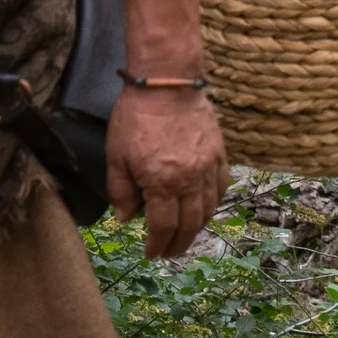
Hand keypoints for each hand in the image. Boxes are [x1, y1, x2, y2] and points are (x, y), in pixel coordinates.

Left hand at [107, 86, 227, 257]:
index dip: (158, 245)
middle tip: (170, 253)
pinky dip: (213, 202)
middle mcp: (189, 180)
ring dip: (197, 227)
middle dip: (179, 243)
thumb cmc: (135, 118)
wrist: (166, 83)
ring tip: (186, 235)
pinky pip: (221, 187)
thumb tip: (126, 218)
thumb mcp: (116, 155)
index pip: (164, 226)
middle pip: (190, 223)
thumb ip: (121, 191)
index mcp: (162, 182)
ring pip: (209, 209)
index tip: (152, 254)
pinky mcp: (219, 154)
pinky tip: (205, 207)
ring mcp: (208, 167)